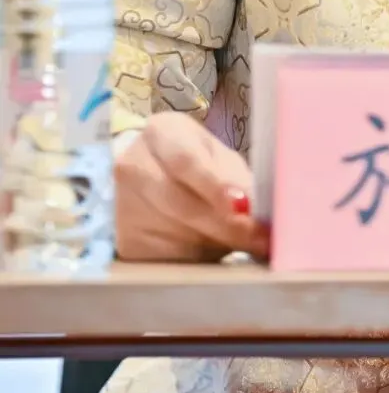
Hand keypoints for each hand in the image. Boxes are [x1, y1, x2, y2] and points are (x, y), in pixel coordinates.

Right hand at [115, 113, 269, 261]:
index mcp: (161, 133)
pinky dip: (197, 259)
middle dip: (225, 225)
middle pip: (181, 203)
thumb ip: (235, 178)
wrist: (147, 177)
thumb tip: (257, 210)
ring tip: (247, 245)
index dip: (215, 186)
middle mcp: (133, 166)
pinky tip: (216, 253)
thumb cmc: (194, 161)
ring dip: (217, 244)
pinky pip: (167, 258)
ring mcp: (123, 206)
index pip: (186, 161)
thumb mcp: (217, 156)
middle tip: (260, 238)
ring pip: (177, 235)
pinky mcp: (126, 242)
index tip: (242, 206)